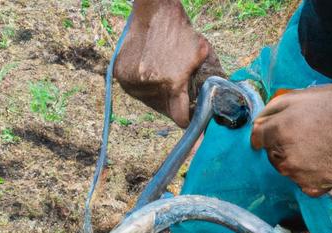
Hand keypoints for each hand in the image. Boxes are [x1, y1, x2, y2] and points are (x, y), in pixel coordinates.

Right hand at [114, 0, 221, 127]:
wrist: (155, 9)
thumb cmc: (181, 31)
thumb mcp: (202, 54)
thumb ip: (206, 80)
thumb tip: (211, 105)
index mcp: (172, 83)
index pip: (179, 117)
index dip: (187, 120)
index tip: (191, 122)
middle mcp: (149, 86)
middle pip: (164, 110)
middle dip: (172, 103)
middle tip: (178, 92)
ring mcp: (132, 82)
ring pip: (148, 101)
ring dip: (157, 94)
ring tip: (162, 74)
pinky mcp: (120, 75)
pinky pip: (135, 90)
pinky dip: (143, 85)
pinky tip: (149, 69)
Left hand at [250, 67, 331, 196]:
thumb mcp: (297, 97)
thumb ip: (269, 112)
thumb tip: (255, 128)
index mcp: (278, 133)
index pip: (258, 140)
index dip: (269, 133)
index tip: (282, 130)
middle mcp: (286, 158)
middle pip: (272, 157)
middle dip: (283, 147)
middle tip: (307, 134)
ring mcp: (301, 175)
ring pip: (288, 172)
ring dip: (297, 162)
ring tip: (318, 146)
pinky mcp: (316, 186)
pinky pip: (305, 186)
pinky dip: (310, 178)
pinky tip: (323, 161)